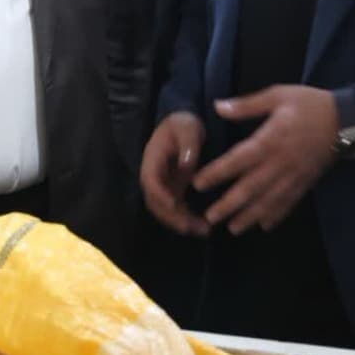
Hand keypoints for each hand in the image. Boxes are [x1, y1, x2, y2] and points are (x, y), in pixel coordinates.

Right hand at [140, 112, 208, 236]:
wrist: (182, 125)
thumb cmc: (183, 124)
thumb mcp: (187, 127)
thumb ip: (188, 143)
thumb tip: (187, 164)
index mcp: (152, 159)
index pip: (150, 180)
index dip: (160, 194)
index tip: (174, 204)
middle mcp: (154, 176)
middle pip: (155, 202)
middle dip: (171, 217)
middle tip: (190, 227)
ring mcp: (163, 185)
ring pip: (165, 210)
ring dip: (181, 223)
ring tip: (203, 231)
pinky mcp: (173, 190)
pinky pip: (176, 210)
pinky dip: (187, 219)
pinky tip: (204, 226)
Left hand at [193, 85, 338, 234]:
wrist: (346, 120)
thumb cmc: (309, 104)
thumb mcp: (278, 95)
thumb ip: (247, 105)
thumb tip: (218, 107)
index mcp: (269, 140)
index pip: (238, 160)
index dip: (217, 173)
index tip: (198, 184)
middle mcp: (279, 163)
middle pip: (250, 188)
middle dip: (229, 204)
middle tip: (210, 218)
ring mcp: (293, 176)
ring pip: (268, 201)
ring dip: (249, 216)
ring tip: (233, 229)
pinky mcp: (306, 182)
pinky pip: (289, 203)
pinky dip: (276, 216)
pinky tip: (264, 226)